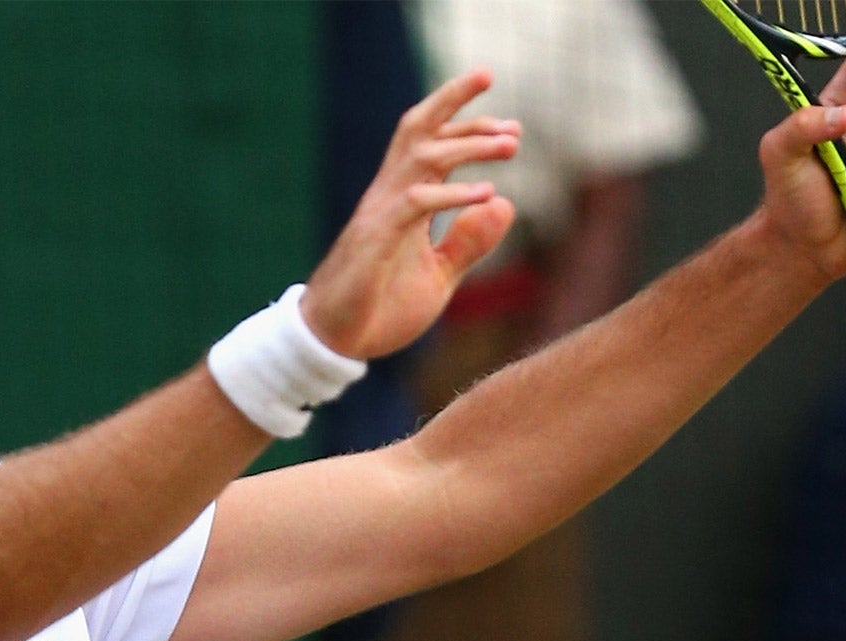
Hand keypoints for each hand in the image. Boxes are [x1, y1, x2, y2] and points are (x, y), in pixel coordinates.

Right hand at [299, 70, 519, 359]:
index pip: (431, 144)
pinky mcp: (374, 240)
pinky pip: (415, 204)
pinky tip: (488, 194)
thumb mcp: (438, 276)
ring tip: (510, 144)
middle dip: (456, 102)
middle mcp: (389, 197)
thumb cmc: (379, 308)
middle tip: (497, 90)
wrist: (334, 344)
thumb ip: (468, 242)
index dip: (466, 123)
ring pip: (422, 156)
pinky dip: (453, 194)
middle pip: (418, 130)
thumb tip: (505, 204)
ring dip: (468, 144)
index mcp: (403, 201)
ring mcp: (379, 215)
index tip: (511, 125)